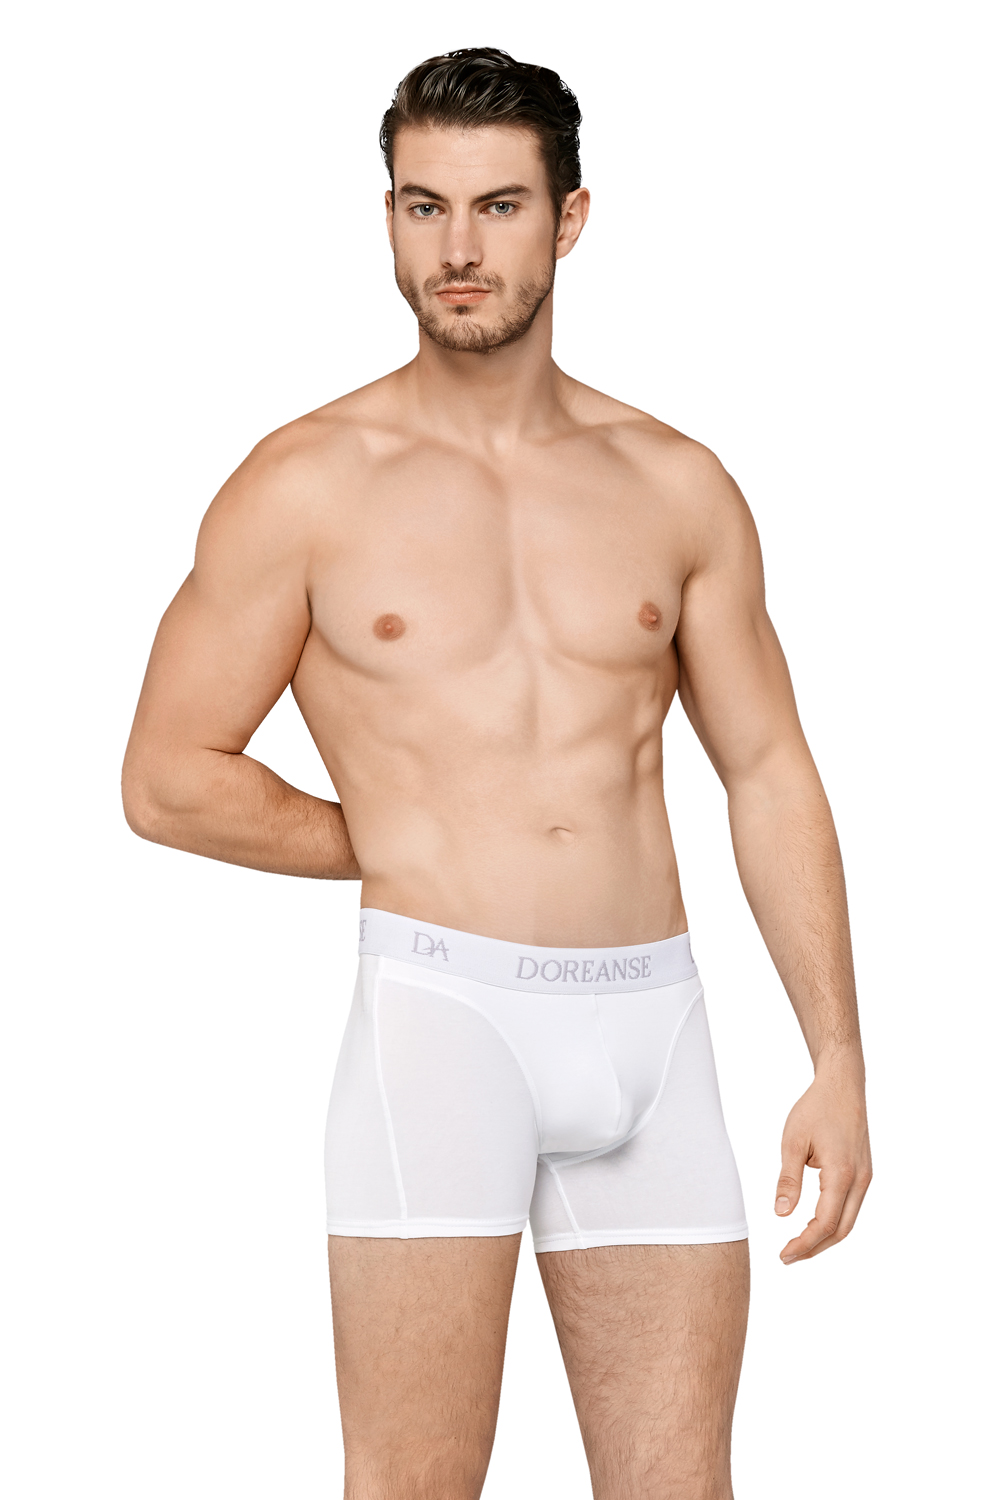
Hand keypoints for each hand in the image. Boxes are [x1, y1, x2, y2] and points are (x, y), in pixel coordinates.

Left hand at [774, 1068, 871, 1263]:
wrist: (843, 1086)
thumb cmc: (816, 1109)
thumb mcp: (793, 1142)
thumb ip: (788, 1179)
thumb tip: (780, 1213)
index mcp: (842, 1174)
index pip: (824, 1224)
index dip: (804, 1244)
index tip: (784, 1255)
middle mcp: (860, 1180)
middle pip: (841, 1230)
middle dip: (815, 1248)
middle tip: (787, 1257)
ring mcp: (865, 1177)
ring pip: (848, 1221)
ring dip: (825, 1238)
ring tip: (798, 1246)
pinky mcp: (864, 1173)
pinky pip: (851, 1207)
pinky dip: (833, 1222)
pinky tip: (814, 1224)